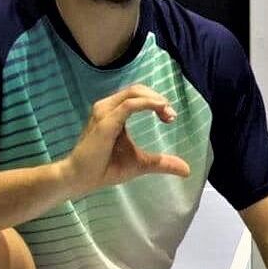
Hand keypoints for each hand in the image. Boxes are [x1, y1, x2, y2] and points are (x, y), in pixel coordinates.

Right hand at [58, 84, 189, 196]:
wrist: (80, 179)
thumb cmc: (106, 168)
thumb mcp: (141, 163)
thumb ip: (161, 162)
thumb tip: (187, 170)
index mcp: (114, 112)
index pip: (138, 95)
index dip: (156, 100)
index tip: (170, 116)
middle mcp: (107, 107)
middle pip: (137, 89)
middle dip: (158, 98)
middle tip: (171, 115)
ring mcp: (104, 112)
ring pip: (133, 93)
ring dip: (154, 99)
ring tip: (168, 113)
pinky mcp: (105, 122)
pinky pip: (128, 105)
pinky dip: (146, 104)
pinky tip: (159, 109)